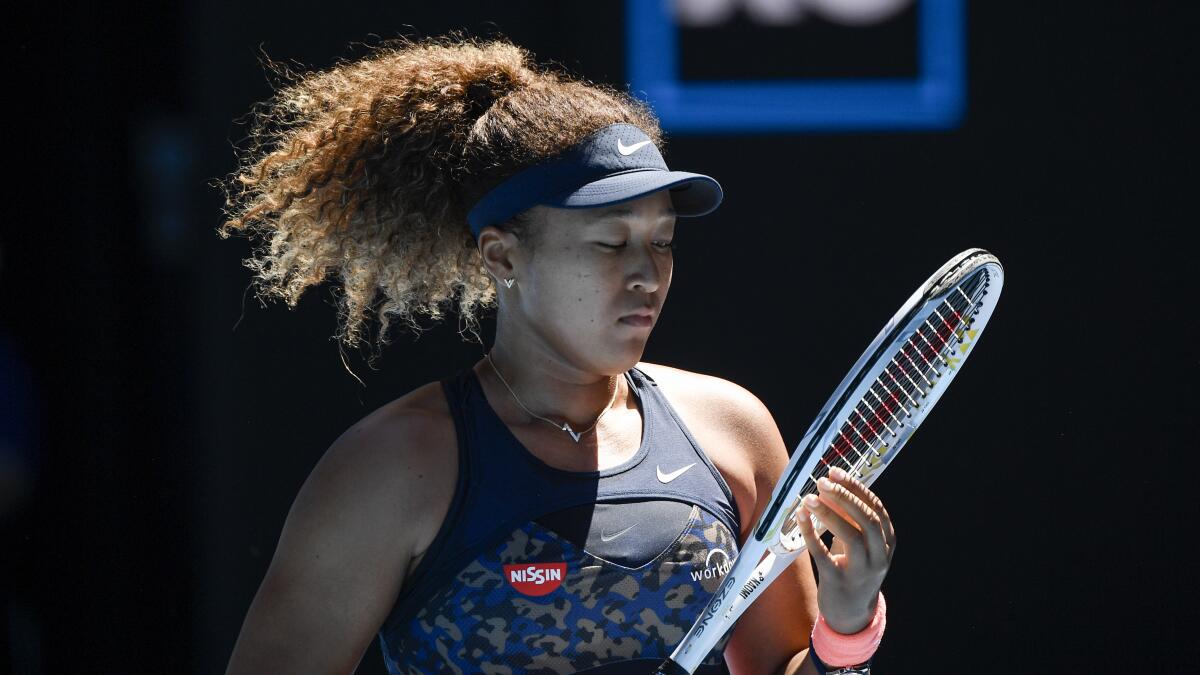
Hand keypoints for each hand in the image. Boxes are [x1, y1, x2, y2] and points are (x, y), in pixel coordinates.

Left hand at [795, 466, 895, 633]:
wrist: (850, 613)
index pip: (876, 509)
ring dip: (829, 513)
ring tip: (809, 498)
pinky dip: (812, 534)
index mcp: (887, 542)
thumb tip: (828, 487)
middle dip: (845, 497)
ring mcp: (862, 571)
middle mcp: (879, 556)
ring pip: (851, 536)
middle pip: (868, 520)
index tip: (835, 472)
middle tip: (822, 481)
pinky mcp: (839, 582)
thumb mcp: (858, 543)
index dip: (856, 488)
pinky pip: (824, 555)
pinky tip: (800, 517)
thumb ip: (848, 518)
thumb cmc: (853, 568)